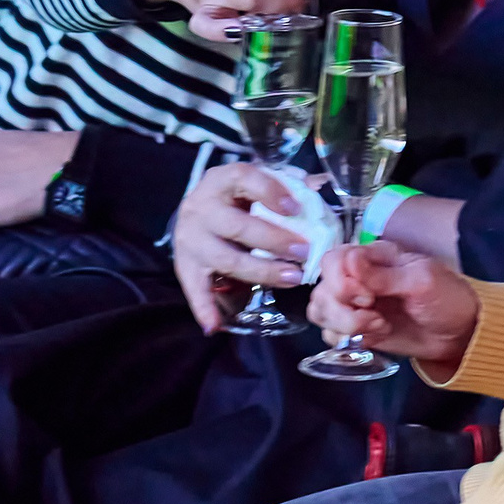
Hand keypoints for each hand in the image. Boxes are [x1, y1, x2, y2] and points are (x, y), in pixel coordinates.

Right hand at [172, 162, 314, 333]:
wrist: (193, 213)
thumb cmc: (233, 197)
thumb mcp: (251, 183)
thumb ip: (282, 183)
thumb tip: (318, 185)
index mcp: (220, 181)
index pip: (243, 178)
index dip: (270, 191)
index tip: (296, 207)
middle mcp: (201, 209)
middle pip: (237, 226)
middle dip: (274, 240)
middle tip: (305, 251)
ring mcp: (192, 240)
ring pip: (226, 259)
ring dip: (261, 272)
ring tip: (293, 278)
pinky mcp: (186, 267)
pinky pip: (195, 290)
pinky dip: (204, 310)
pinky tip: (216, 326)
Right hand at [309, 242, 480, 374]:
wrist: (460, 334)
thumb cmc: (447, 298)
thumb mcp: (421, 281)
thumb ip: (383, 275)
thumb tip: (349, 259)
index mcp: (372, 257)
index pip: (332, 261)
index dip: (343, 282)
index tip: (369, 297)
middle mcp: (357, 278)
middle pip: (322, 289)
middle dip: (345, 309)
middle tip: (376, 317)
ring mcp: (354, 305)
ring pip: (320, 311)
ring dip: (344, 324)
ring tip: (378, 328)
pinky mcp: (357, 330)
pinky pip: (329, 333)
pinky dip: (345, 339)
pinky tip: (373, 339)